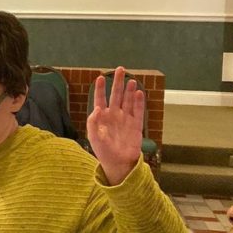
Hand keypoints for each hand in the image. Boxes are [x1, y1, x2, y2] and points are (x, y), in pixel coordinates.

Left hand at [86, 66, 144, 185]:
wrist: (118, 163)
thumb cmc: (103, 151)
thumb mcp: (94, 137)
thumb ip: (93, 123)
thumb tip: (97, 108)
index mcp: (102, 117)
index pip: (100, 99)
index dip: (101, 88)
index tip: (101, 77)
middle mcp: (114, 115)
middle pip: (116, 95)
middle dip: (117, 82)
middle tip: (120, 69)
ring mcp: (125, 119)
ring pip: (128, 100)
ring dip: (129, 90)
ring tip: (131, 80)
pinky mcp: (136, 125)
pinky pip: (138, 110)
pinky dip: (139, 101)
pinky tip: (139, 92)